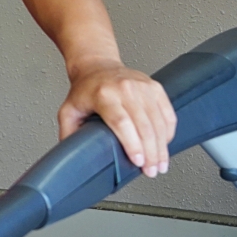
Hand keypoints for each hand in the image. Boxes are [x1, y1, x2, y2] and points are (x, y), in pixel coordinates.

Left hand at [59, 59, 176, 177]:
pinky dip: (168, 132)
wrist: (97, 65)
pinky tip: (164, 145)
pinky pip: (167, 113)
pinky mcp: (155, 87)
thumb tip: (72, 156)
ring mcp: (143, 86)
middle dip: (151, 152)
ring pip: (159, 122)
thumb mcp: (68, 110)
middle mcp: (125, 88)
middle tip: (151, 171)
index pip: (122, 122)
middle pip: (144, 126)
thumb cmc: (85, 90)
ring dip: (162, 147)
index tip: (138, 162)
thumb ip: (68, 133)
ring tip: (160, 164)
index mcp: (103, 94)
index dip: (132, 144)